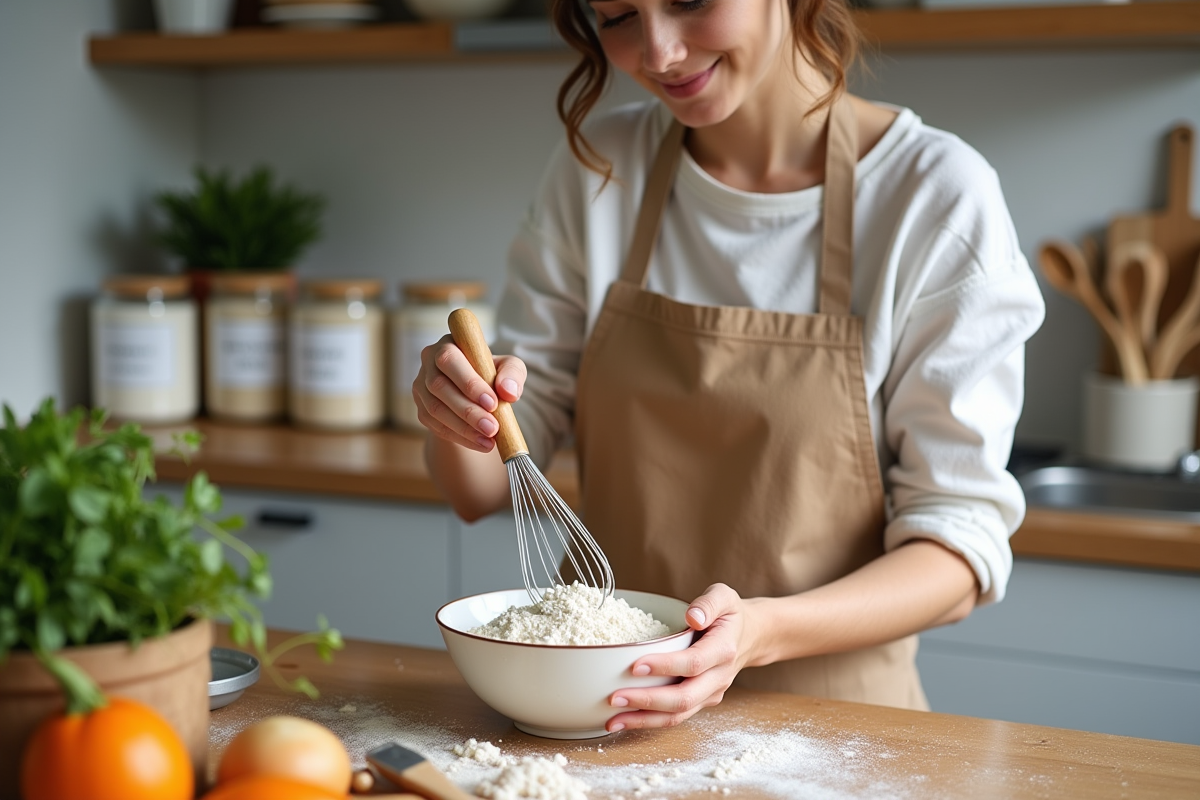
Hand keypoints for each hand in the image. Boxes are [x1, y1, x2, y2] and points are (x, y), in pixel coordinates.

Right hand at [412, 333, 526, 452]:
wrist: (477, 395)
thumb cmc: (494, 374)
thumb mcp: (509, 367)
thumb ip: (513, 374)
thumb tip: (508, 391)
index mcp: (448, 344)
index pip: (450, 360)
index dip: (468, 382)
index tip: (492, 403)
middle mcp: (428, 362)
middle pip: (439, 387)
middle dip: (468, 410)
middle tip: (492, 428)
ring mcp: (421, 387)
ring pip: (436, 410)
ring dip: (464, 428)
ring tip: (489, 440)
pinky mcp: (422, 410)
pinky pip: (437, 426)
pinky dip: (460, 438)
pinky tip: (481, 444)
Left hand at [606, 584, 765, 731]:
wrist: (751, 637)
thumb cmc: (730, 615)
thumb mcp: (724, 596)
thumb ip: (709, 603)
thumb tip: (692, 616)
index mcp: (723, 650)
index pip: (693, 663)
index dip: (666, 666)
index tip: (636, 665)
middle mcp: (719, 677)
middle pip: (684, 698)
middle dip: (647, 701)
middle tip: (615, 697)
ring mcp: (711, 693)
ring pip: (678, 715)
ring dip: (644, 719)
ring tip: (613, 719)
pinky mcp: (701, 702)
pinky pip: (676, 717)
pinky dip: (649, 722)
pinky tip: (625, 720)